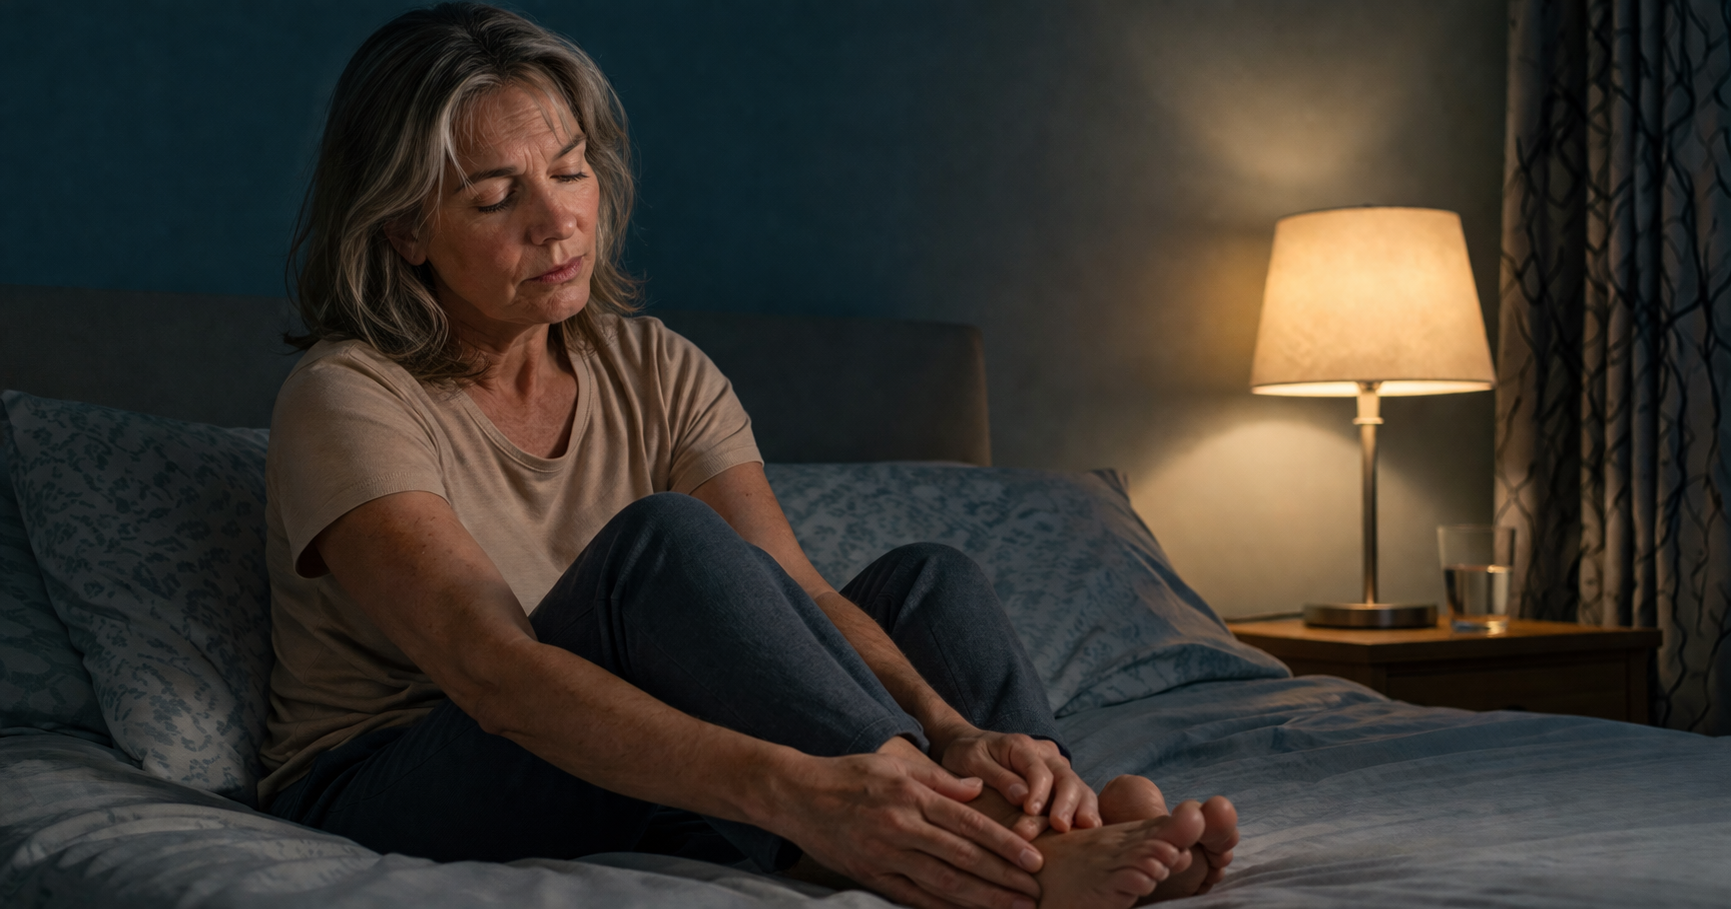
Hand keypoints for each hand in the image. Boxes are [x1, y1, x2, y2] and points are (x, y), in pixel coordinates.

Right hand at [769, 748, 1045, 908]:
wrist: (797, 795)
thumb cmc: (850, 775)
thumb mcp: (895, 764)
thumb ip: (940, 779)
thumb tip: (978, 789)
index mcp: (912, 796)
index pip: (969, 825)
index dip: (1005, 844)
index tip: (1034, 859)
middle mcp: (902, 827)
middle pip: (963, 858)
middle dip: (1003, 878)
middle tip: (1035, 891)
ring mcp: (885, 855)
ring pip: (942, 883)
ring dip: (982, 899)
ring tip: (1013, 907)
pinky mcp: (870, 875)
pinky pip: (913, 897)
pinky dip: (943, 908)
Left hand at [930, 725, 1100, 835]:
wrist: (970, 747)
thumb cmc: (967, 755)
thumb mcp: (970, 761)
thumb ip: (996, 776)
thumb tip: (1021, 797)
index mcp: (1021, 746)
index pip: (1038, 770)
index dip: (1039, 792)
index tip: (1031, 812)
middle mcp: (1045, 754)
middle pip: (1066, 777)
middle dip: (1066, 803)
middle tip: (1060, 827)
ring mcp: (1057, 768)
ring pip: (1079, 787)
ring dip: (1082, 810)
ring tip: (1085, 830)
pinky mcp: (1061, 783)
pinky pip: (1079, 798)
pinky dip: (1086, 813)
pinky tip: (1088, 832)